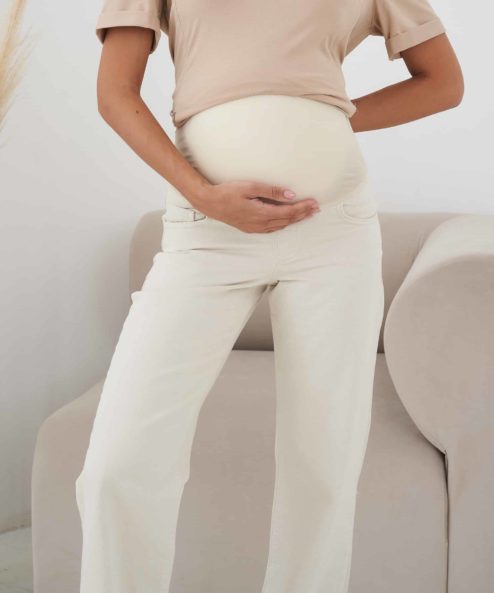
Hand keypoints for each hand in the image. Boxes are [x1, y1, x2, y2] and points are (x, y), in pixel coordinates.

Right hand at [194, 180, 320, 232]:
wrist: (209, 202)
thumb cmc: (228, 192)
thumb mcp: (250, 187)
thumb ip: (272, 191)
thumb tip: (291, 194)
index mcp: (262, 213)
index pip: (289, 212)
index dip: (303, 208)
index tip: (314, 203)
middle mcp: (260, 224)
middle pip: (287, 221)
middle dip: (303, 214)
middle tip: (316, 209)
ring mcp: (255, 228)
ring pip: (281, 226)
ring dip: (294, 220)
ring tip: (306, 214)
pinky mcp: (250, 228)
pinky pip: (272, 228)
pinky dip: (283, 224)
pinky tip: (287, 220)